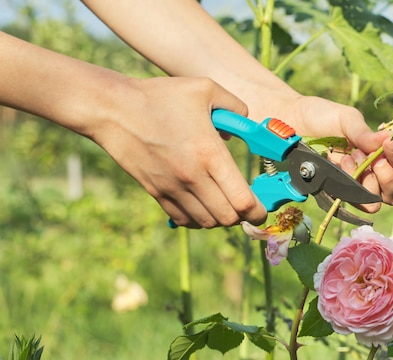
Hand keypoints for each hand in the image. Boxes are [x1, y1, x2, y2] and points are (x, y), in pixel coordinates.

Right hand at [89, 76, 267, 227]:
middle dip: (242, 216)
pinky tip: (203, 205)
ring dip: (221, 218)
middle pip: (228, 218)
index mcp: (209, 153)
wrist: (114, 110)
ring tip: (225, 203)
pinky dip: (199, 219)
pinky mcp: (157, 193)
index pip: (242, 200)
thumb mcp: (205, 88)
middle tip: (246, 206)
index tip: (262, 210)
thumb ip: (236, 105)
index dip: (258, 211)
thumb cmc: (161, 96)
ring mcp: (173, 188)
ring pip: (207, 222)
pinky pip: (184, 220)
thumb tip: (246, 124)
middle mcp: (192, 176)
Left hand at [275, 96, 392, 211]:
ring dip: (366, 182)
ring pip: (373, 203)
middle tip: (375, 160)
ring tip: (349, 158)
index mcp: (377, 155)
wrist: (287, 121)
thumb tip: (388, 139)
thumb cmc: (318, 116)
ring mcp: (349, 186)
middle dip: (387, 178)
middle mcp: (367, 174)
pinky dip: (347, 187)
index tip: (391, 143)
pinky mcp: (331, 194)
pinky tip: (338, 163)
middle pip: (392, 193)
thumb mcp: (345, 117)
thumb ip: (363, 132)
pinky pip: (347, 202)